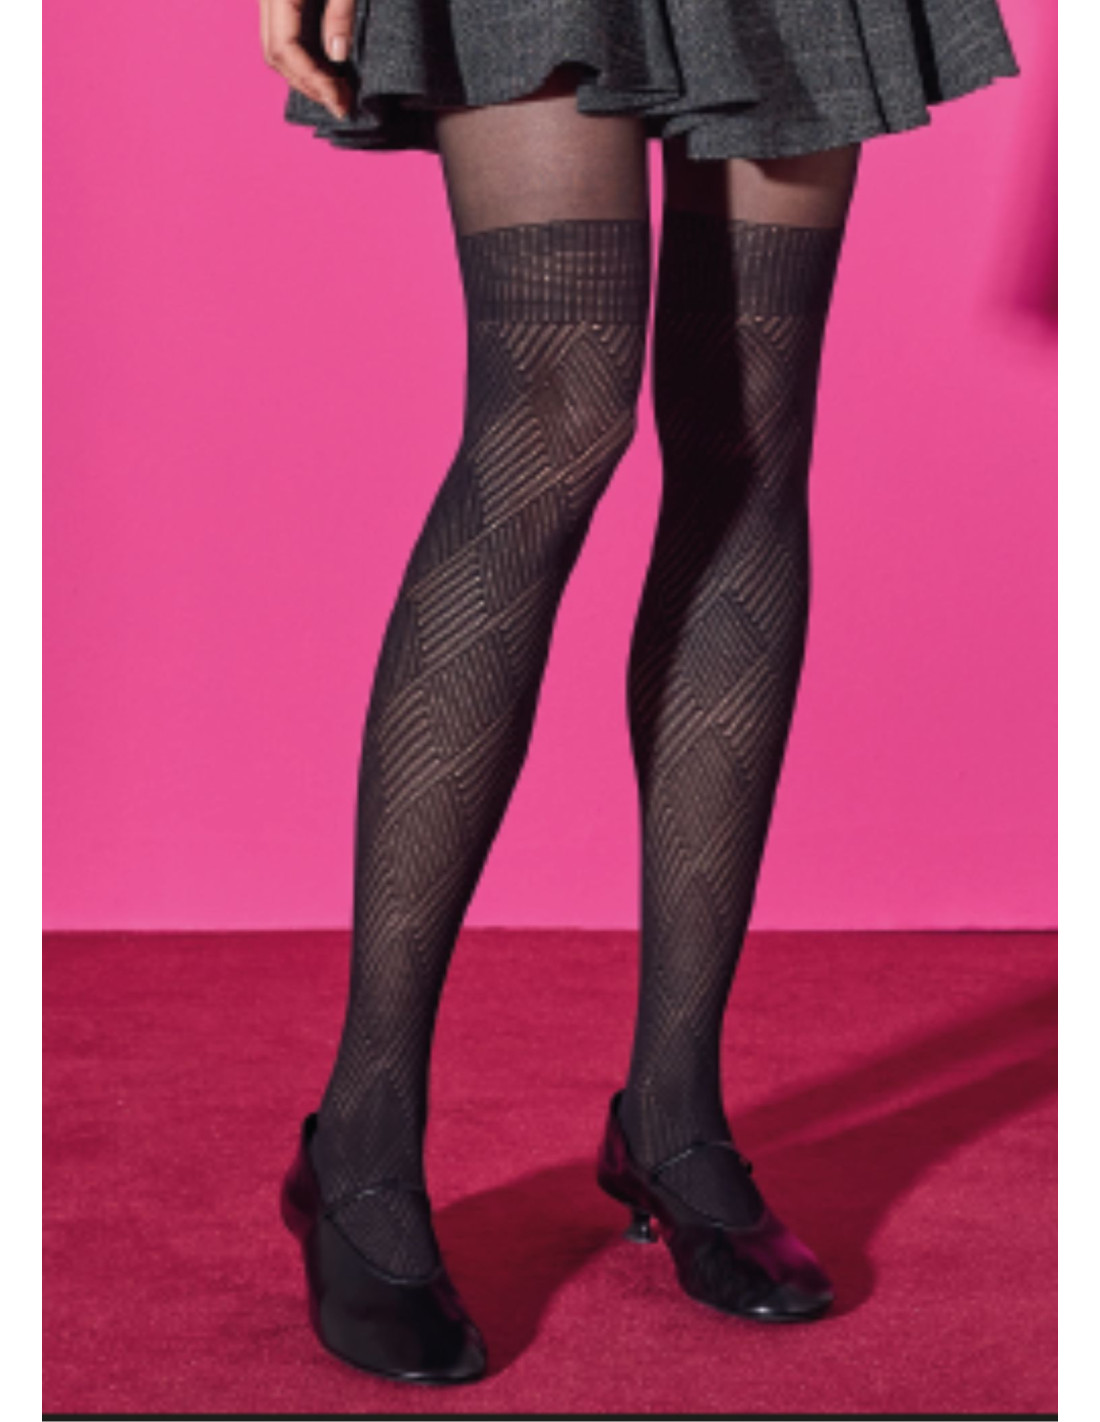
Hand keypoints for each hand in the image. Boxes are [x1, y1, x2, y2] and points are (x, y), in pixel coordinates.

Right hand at [259, 0, 355, 121]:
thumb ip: (340, 12)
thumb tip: (337, 56)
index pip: (284, 48)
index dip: (312, 81)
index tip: (340, 103)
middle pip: (275, 53)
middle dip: (308, 85)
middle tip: (340, 104)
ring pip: (275, 46)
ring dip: (304, 75)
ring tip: (336, 91)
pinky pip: (283, 33)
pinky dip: (302, 57)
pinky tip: (326, 67)